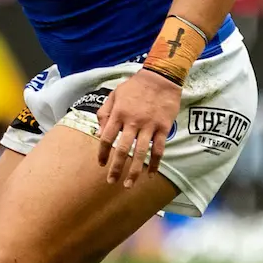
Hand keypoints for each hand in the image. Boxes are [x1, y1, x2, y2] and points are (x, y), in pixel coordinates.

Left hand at [94, 69, 179, 186]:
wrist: (160, 78)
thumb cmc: (134, 86)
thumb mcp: (114, 95)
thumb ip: (105, 113)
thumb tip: (99, 131)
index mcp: (118, 115)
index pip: (106, 138)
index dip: (102, 153)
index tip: (100, 164)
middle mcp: (132, 122)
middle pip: (122, 150)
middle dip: (116, 168)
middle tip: (111, 181)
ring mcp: (149, 126)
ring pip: (140, 153)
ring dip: (134, 170)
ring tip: (129, 184)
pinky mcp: (163, 127)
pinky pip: (159, 149)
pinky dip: (155, 163)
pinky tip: (151, 174)